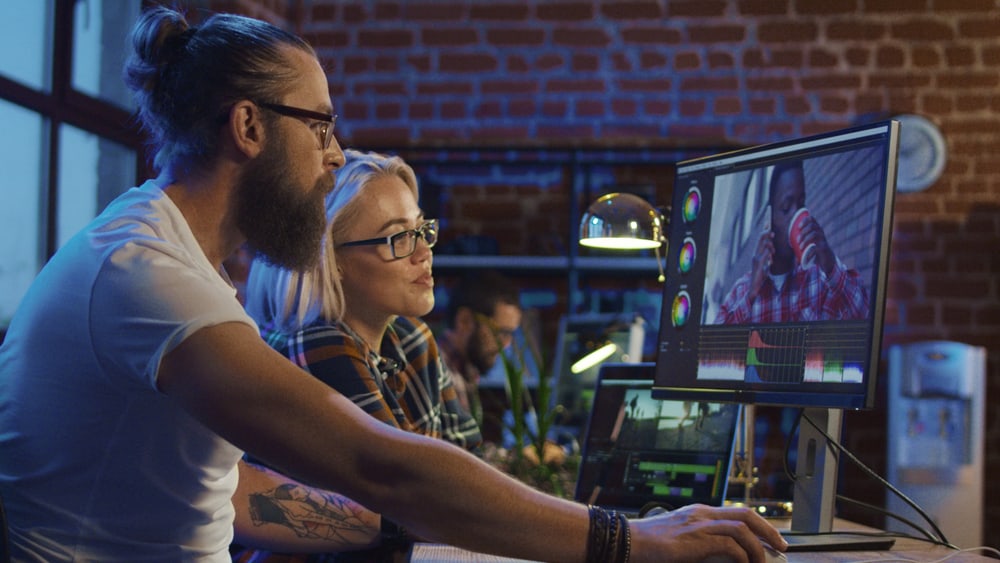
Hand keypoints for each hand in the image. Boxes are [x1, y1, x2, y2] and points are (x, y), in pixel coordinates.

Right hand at [629, 504, 786, 562]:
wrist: (628, 541)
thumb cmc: (649, 544)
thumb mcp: (678, 539)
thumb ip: (699, 542)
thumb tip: (723, 555)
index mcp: (698, 512)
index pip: (736, 512)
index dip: (758, 524)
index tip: (770, 539)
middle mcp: (702, 513)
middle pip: (745, 514)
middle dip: (768, 531)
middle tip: (781, 547)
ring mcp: (699, 524)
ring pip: (742, 529)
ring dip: (758, 547)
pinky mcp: (695, 539)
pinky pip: (729, 545)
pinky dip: (742, 556)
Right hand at [749, 231, 774, 299]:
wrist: (754, 286)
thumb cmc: (761, 275)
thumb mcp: (765, 264)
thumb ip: (768, 256)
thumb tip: (771, 250)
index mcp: (757, 253)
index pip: (760, 239)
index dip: (764, 231)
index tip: (768, 223)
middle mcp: (755, 254)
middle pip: (760, 239)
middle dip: (766, 234)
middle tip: (772, 232)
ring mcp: (756, 259)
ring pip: (763, 246)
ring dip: (770, 246)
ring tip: (773, 252)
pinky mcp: (758, 264)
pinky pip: (765, 255)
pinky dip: (768, 254)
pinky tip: (771, 258)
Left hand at [797, 214, 834, 274]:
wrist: (825, 257)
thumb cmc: (813, 247)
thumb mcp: (808, 242)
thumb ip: (800, 242)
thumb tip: (791, 243)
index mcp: (815, 228)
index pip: (811, 219)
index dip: (805, 220)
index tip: (798, 227)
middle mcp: (820, 231)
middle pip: (812, 226)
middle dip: (803, 232)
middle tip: (797, 240)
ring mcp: (823, 238)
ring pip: (814, 234)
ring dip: (805, 240)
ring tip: (800, 247)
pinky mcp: (824, 247)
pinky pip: (817, 246)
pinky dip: (810, 251)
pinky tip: (807, 256)